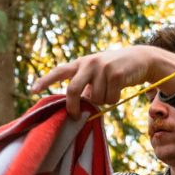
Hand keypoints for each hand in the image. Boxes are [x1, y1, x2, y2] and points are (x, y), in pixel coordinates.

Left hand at [31, 46, 174, 118]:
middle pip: (72, 90)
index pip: (58, 72)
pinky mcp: (116, 73)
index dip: (45, 81)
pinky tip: (120, 88)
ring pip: (95, 98)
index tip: (32, 91)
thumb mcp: (95, 75)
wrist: (142, 58)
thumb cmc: (112, 72)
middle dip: (72, 106)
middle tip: (74, 116)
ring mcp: (102, 66)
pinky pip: (110, 98)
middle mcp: (88, 63)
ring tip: (110, 89)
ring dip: (103, 101)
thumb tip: (72, 110)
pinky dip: (114, 99)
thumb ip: (82, 88)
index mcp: (79, 63)